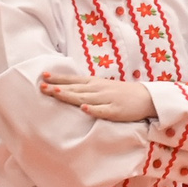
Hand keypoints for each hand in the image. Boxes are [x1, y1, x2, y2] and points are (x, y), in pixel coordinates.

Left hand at [39, 72, 156, 121]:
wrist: (146, 97)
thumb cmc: (121, 93)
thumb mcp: (102, 86)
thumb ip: (86, 88)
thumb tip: (66, 89)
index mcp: (94, 83)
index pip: (73, 80)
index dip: (58, 78)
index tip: (43, 76)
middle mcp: (98, 89)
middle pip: (75, 88)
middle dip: (58, 87)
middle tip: (41, 87)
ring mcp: (107, 99)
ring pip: (85, 97)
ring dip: (70, 95)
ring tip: (56, 93)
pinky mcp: (116, 110)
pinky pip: (103, 110)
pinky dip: (93, 109)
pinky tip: (84, 109)